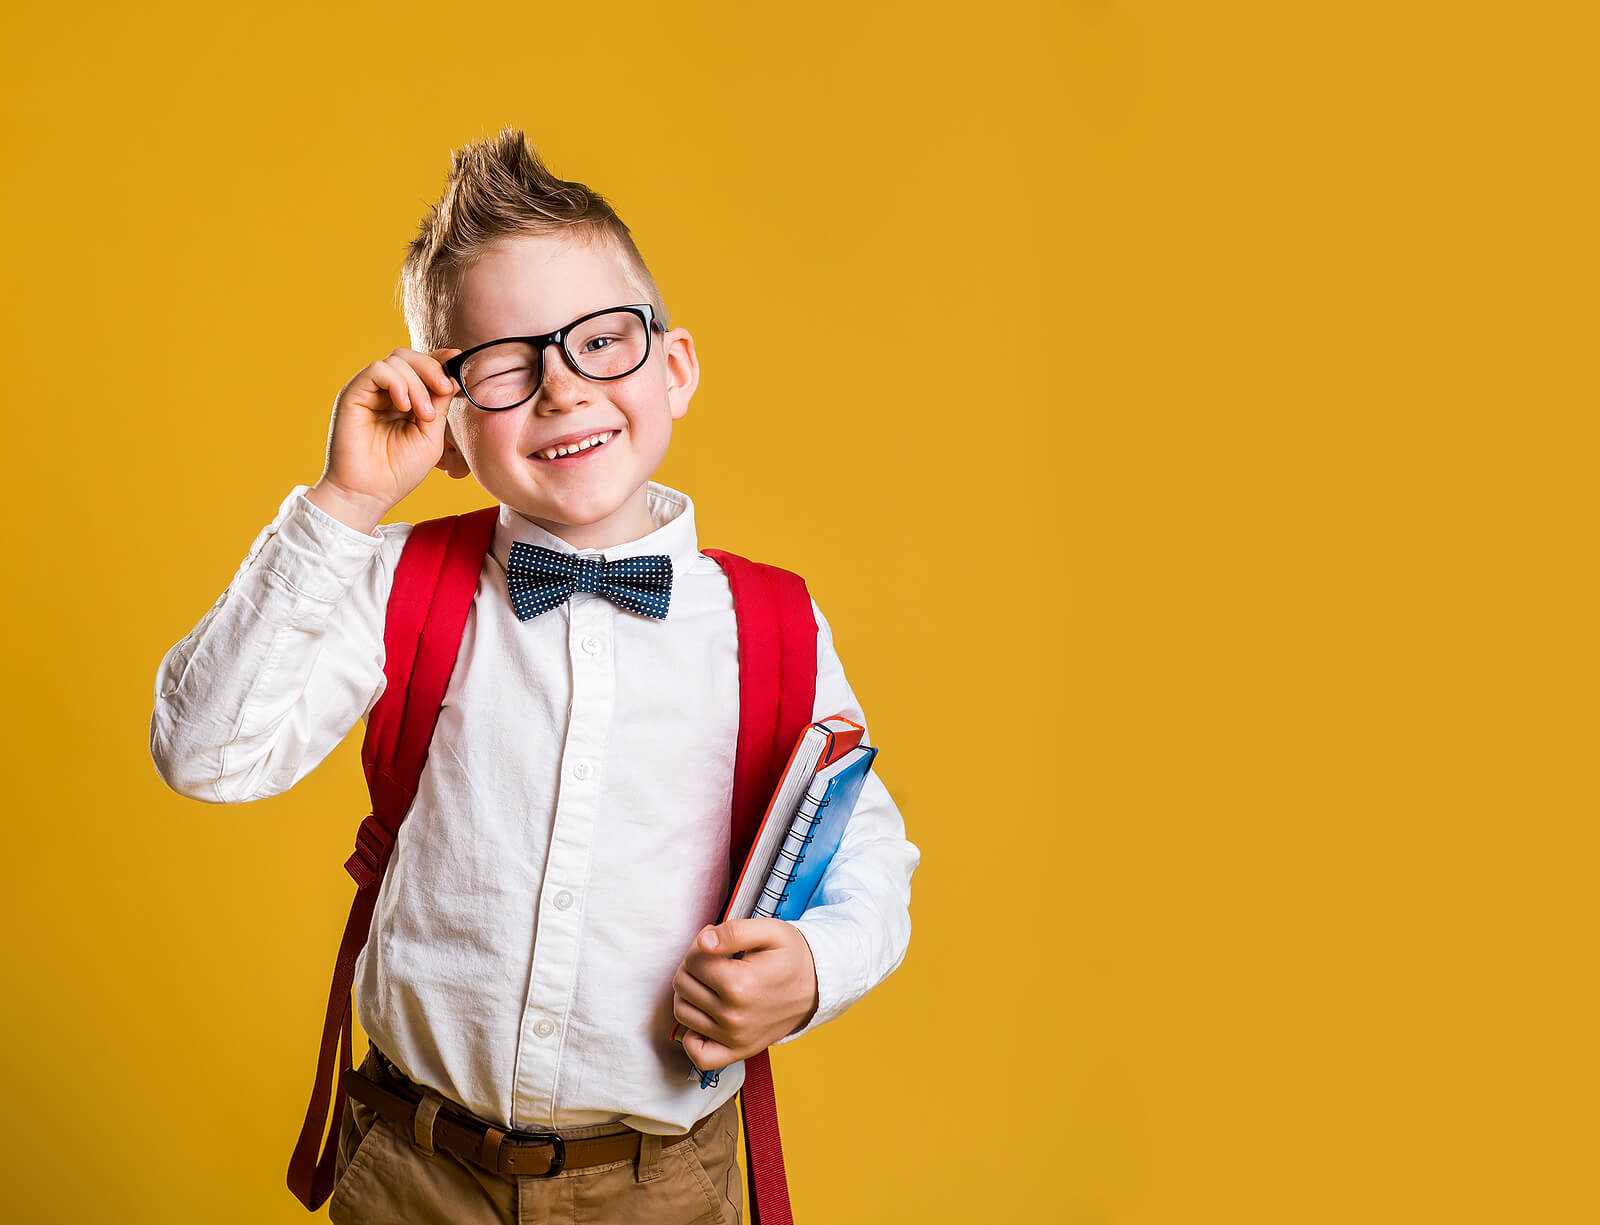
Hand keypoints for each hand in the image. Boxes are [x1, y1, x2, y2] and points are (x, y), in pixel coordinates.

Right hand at [307, 346, 462, 532]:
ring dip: (417, 383)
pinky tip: (404, 407)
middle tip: (445, 390)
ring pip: (396, 360)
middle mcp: (385, 392)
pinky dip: (397, 382)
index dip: (439, 360)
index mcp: (405, 400)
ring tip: (423, 415)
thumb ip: (439, 406)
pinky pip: (378, 370)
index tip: (458, 359)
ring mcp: (369, 392)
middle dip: (432, 368)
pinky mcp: (353, 395)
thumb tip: (451, 377)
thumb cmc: (399, 471)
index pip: (421, 366)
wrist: (370, 494)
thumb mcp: (431, 436)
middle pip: (408, 356)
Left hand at [672, 919, 819, 1071]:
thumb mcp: (771, 931)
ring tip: (711, 983)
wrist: (817, 987)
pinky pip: (698, 1054)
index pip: (693, 961)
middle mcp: (734, 1016)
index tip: (715, 943)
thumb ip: (735, 931)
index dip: (699, 945)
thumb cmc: (792, 957)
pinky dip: (692, 1037)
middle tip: (714, 960)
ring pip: (683, 1013)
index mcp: (740, 984)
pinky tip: (705, 1016)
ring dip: (690, 994)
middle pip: (683, 985)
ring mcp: (734, 1038)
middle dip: (693, 966)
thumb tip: (703, 941)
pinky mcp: (737, 1051)